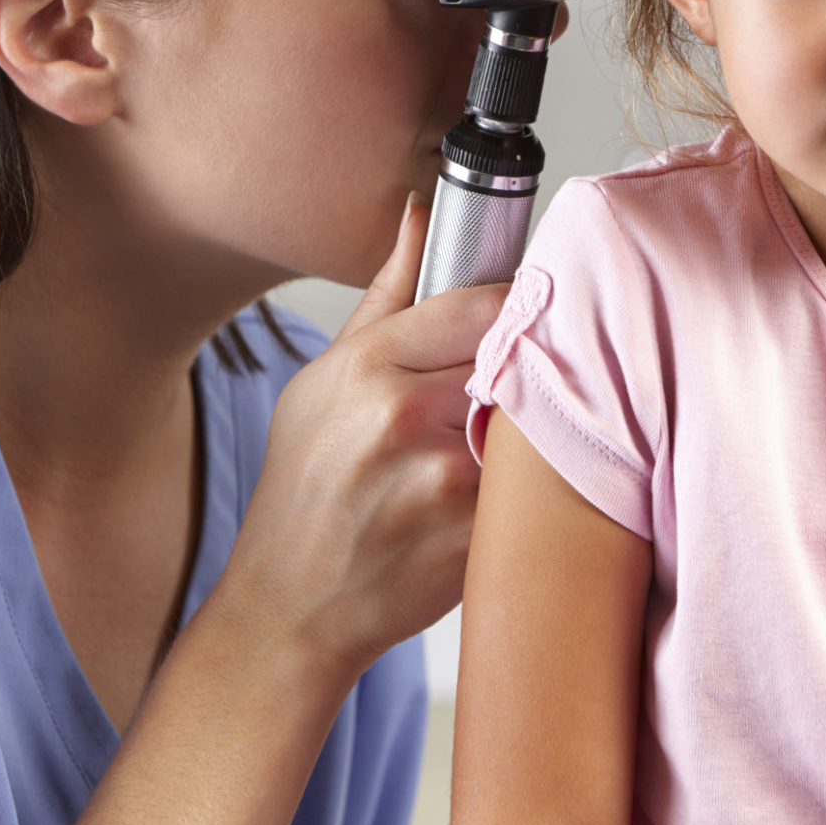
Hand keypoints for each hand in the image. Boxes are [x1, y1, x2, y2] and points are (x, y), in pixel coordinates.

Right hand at [218, 195, 505, 677]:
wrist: (291, 609)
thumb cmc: (302, 491)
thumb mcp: (322, 381)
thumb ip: (386, 295)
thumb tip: (423, 215)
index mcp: (369, 366)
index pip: (482, 302)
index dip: (519, 303)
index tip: (533, 306)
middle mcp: (406, 416)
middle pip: (516, 357)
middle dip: (527, 365)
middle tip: (528, 374)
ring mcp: (445, 480)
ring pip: (531, 423)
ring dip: (534, 427)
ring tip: (508, 439)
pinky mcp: (475, 537)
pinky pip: (531, 490)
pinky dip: (533, 488)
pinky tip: (510, 497)